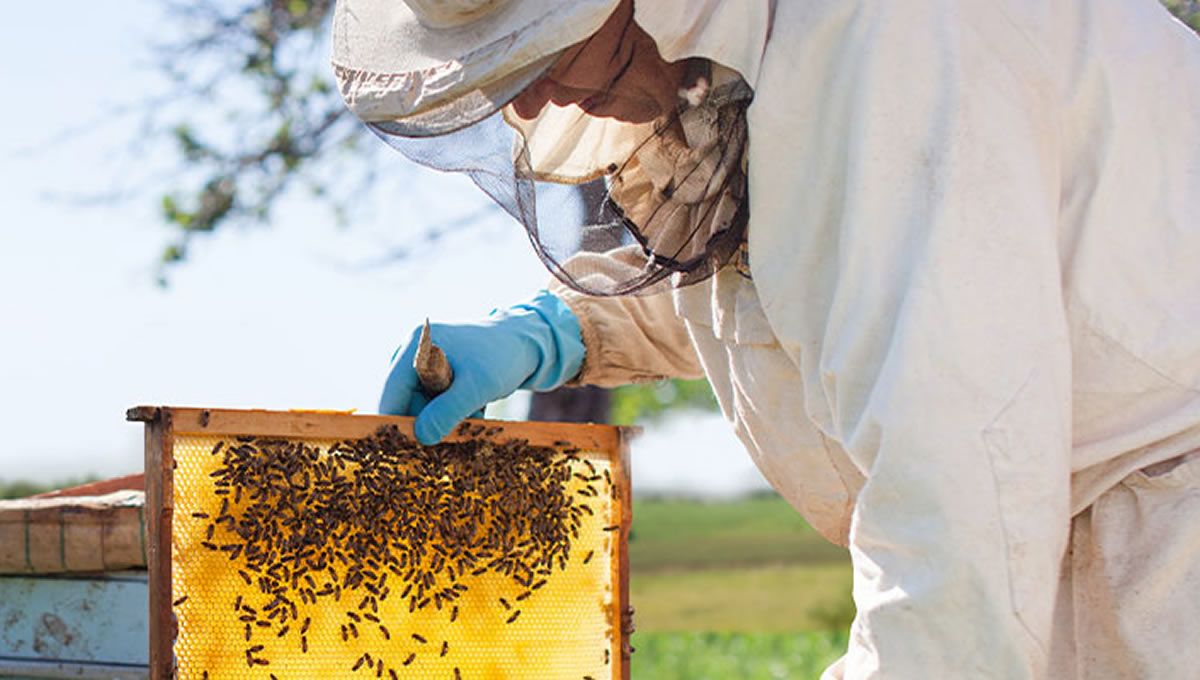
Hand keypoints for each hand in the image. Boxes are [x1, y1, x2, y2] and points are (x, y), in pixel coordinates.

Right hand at [379, 290, 584, 443]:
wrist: (529, 343)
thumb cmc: (503, 358)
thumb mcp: (477, 387)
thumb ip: (447, 411)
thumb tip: (420, 438)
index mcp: (415, 347)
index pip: (390, 393)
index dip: (394, 424)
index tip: (405, 452)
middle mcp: (413, 353)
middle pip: (404, 402)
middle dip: (427, 423)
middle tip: (454, 436)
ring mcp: (423, 363)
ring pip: (421, 406)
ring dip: (444, 420)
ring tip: (474, 415)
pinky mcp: (436, 374)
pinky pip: (433, 403)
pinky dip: (451, 413)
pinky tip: (475, 410)